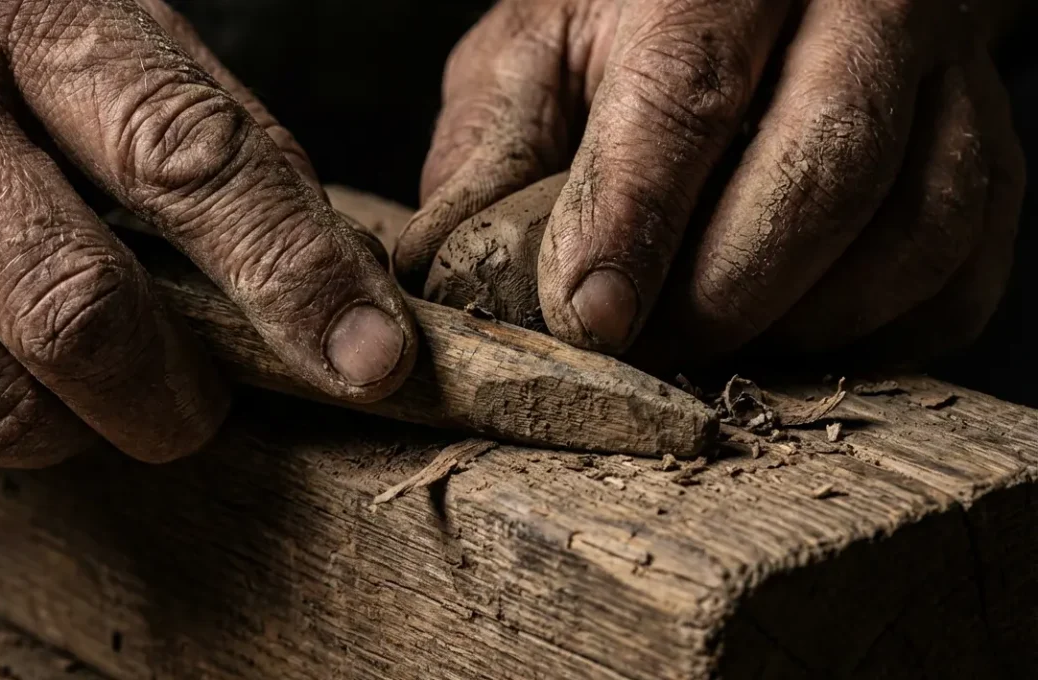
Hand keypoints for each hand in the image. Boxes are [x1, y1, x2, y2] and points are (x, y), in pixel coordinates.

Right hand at [0, 0, 415, 487]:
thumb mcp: (65, 19)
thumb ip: (190, 129)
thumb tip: (324, 268)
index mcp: (13, 18)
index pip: (187, 161)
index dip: (294, 274)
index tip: (370, 357)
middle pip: (81, 319)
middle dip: (173, 400)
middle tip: (194, 405)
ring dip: (69, 429)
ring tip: (59, 374)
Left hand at [397, 0, 1024, 364]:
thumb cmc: (635, 21)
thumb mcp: (539, 52)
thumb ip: (495, 150)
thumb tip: (444, 275)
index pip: (685, 98)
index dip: (637, 220)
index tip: (594, 317)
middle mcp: (857, 10)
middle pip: (822, 172)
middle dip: (726, 293)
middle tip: (653, 347)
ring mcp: (941, 84)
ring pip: (916, 231)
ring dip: (810, 322)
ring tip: (723, 344)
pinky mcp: (987, 155)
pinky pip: (963, 275)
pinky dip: (883, 337)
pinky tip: (806, 338)